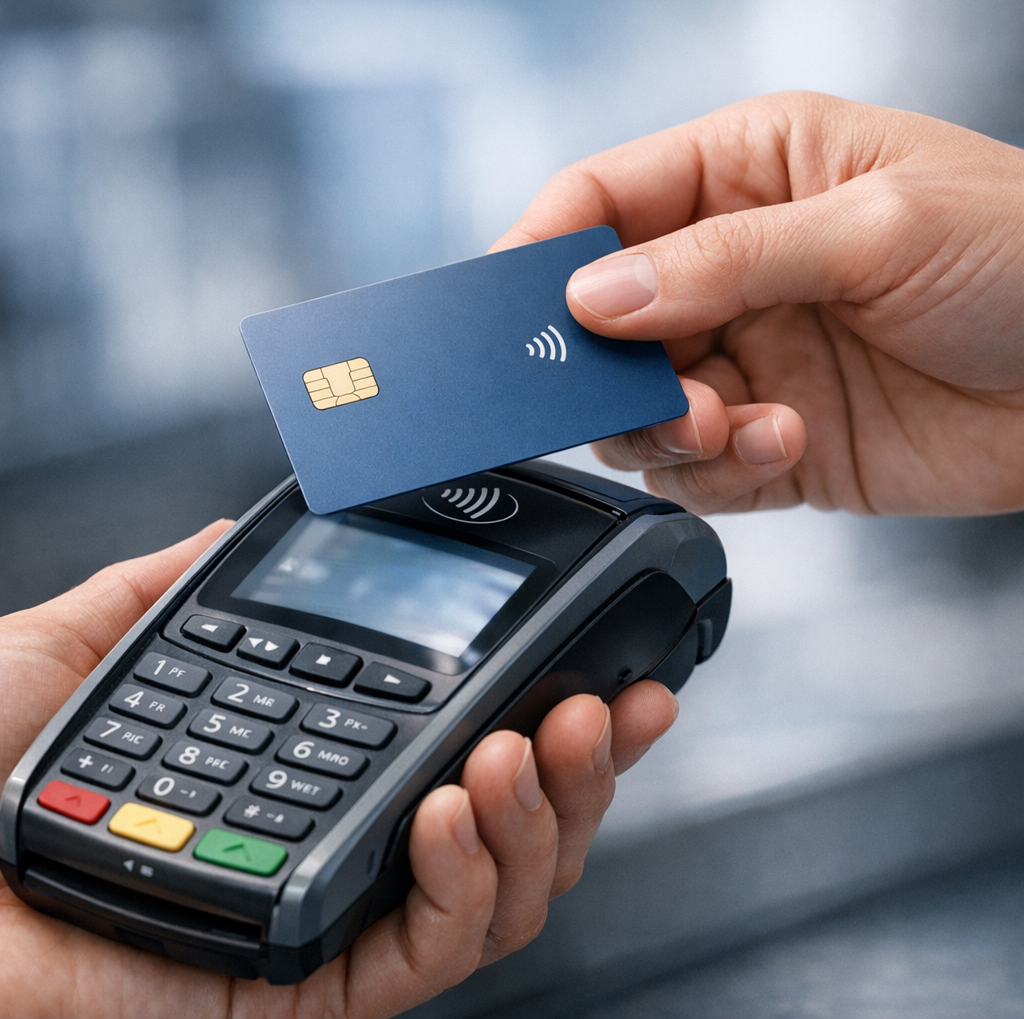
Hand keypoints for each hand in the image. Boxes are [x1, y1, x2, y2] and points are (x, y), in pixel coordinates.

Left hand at [0, 522, 676, 1017]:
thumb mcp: (91, 648)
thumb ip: (172, 586)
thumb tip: (236, 531)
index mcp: (314, 773)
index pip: (461, 749)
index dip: (545, 712)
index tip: (600, 663)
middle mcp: (344, 848)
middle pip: (510, 831)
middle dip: (581, 770)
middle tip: (605, 706)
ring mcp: (334, 924)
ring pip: (498, 899)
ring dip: (538, 817)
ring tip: (530, 743)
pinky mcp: (308, 992)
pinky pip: (427, 957)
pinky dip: (463, 882)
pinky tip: (453, 803)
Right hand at [494, 92, 1023, 515]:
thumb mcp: (877, 227)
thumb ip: (724, 260)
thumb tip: (597, 295)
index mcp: (747, 173)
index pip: (604, 199)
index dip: (544, 249)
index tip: (511, 311)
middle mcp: (731, 267)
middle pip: (604, 321)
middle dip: (609, 367)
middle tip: (645, 391)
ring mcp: (748, 358)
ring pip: (639, 410)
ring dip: (667, 429)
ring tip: (731, 422)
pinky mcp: (771, 439)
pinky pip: (698, 470)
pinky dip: (721, 471)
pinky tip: (783, 444)